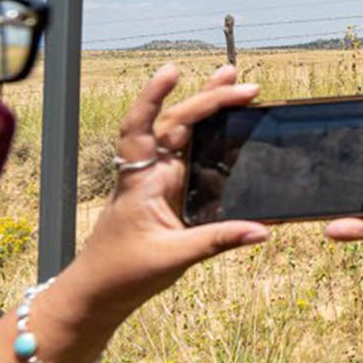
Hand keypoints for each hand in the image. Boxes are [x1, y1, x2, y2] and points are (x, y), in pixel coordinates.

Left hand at [62, 64, 269, 322]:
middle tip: (244, 85)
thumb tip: (262, 231)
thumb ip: (219, 240)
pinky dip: (210, 137)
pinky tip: (230, 127)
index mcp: (141, 181)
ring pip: (183, 133)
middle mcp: (149, 173)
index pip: (141, 128)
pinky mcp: (170, 192)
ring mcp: (160, 181)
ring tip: (236, 84)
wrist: (101, 291)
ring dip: (207, 108)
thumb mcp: (174, 257)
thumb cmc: (124, 272)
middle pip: (175, 122)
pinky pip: (191, 156)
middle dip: (207, 98)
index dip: (153, 97)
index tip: (173, 71)